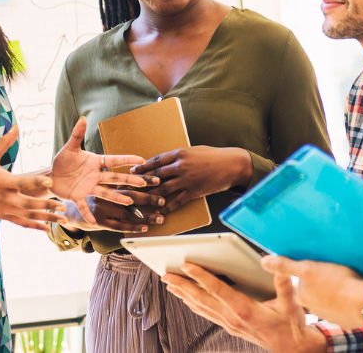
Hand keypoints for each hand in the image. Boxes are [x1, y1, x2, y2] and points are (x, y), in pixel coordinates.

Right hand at [0, 126, 68, 230]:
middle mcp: (4, 198)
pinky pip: (22, 223)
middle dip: (47, 206)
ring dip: (46, 218)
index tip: (51, 182)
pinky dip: (35, 226)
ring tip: (64, 220)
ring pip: (28, 216)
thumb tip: (16, 126)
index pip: (21, 182)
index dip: (36, 182)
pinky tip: (48, 229)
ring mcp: (4, 209)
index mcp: (2, 182)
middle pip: (28, 204)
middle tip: (64, 207)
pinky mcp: (3, 217)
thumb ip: (3, 143)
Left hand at [49, 117, 154, 224]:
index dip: (127, 159)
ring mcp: (88, 188)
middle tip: (144, 183)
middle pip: (115, 178)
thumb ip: (77, 134)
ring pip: (105, 192)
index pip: (114, 160)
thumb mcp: (70, 147)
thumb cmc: (63, 161)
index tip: (142, 159)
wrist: (50, 176)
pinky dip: (89, 213)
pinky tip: (95, 222)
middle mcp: (95, 176)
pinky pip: (84, 206)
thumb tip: (83, 118)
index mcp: (96, 162)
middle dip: (129, 180)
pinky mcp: (78, 197)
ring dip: (117, 197)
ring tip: (129, 201)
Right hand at [61, 190, 167, 232]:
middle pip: (130, 196)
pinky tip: (144, 228)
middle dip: (148, 198)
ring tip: (160, 217)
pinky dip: (132, 227)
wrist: (69, 212)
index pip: (128, 181)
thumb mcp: (99, 186)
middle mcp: (103, 194)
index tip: (158, 180)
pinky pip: (118, 226)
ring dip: (145, 216)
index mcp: (104, 183)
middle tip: (163, 200)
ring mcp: (101, 209)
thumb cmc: (89, 198)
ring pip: (127, 213)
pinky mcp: (98, 222)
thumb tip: (137, 175)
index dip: (144, 180)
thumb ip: (116, 183)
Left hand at [131, 147, 251, 212]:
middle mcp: (182, 166)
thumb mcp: (195, 150)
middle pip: (157, 174)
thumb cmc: (214, 155)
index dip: (144, 166)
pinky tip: (160, 212)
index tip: (133, 170)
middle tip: (130, 187)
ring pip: (164, 188)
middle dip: (142, 181)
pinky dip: (167, 207)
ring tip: (141, 201)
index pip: (157, 160)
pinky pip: (177, 201)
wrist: (232, 164)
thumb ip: (181, 155)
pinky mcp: (195, 191)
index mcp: (181, 153)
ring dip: (151, 195)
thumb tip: (168, 160)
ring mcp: (187, 179)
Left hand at [163, 264, 326, 352]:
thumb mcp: (291, 304)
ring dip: (184, 295)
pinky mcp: (230, 326)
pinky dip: (193, 305)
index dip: (201, 276)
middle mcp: (232, 318)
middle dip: (182, 286)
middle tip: (166, 274)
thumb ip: (283, 283)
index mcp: (244, 309)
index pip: (217, 289)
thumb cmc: (291, 326)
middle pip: (201, 299)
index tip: (187, 265)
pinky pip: (206, 314)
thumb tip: (277, 264)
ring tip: (170, 284)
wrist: (292, 348)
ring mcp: (229, 324)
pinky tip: (187, 299)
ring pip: (201, 308)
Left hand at [262, 256, 362, 329]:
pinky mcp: (344, 318)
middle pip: (312, 291)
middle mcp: (313, 308)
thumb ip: (286, 266)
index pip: (299, 282)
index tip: (317, 266)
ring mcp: (329, 315)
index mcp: (302, 296)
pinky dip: (343, 300)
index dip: (308, 272)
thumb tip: (264, 262)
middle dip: (319, 283)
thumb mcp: (309, 269)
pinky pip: (341, 306)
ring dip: (331, 291)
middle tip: (331, 272)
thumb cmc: (337, 284)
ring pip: (326, 299)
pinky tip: (350, 292)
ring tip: (341, 280)